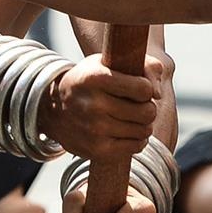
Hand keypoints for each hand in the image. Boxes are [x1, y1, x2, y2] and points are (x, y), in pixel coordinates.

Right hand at [37, 53, 160, 161]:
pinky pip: (135, 147)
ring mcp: (94, 130)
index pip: (143, 88)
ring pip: (144, 130)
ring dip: (144, 124)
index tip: (139, 89)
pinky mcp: (96, 150)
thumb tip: (158, 93)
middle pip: (147, 112)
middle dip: (148, 108)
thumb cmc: (89, 81)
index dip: (147, 89)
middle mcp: (93, 105)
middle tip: (139, 105)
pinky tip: (128, 131)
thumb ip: (143, 65)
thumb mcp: (107, 62)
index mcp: (95, 78)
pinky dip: (138, 140)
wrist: (53, 109)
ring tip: (133, 118)